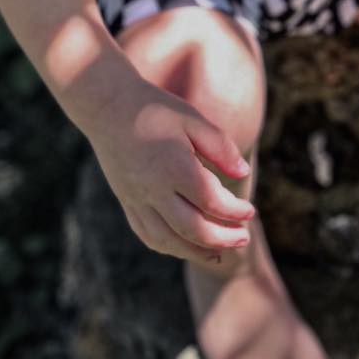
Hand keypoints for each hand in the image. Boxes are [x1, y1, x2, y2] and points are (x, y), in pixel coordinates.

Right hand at [89, 77, 257, 267]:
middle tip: (244, 238)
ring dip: (197, 251)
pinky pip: (149, 236)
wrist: (108, 106)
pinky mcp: (127, 203)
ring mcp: (137, 200)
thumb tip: (244, 174)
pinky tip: (187, 244)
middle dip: (223, 239)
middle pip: (193, 230)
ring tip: (221, 250)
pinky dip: (171, 247)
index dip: (234, 211)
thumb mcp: (192, 119)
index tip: (251, 211)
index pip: (211, 201)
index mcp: (174, 166)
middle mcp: (154, 189)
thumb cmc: (155, 108)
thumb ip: (220, 147)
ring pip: (169, 241)